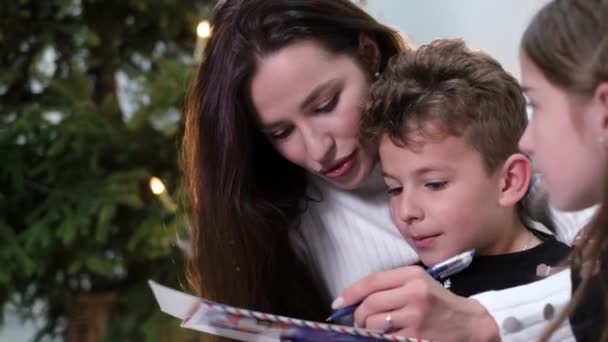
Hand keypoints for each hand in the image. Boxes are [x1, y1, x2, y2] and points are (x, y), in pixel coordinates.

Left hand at [336, 266, 499, 341]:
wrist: (470, 323)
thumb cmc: (439, 302)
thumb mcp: (418, 283)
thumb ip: (389, 286)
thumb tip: (353, 298)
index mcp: (412, 276)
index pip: (371, 282)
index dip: (350, 293)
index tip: (339, 302)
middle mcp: (413, 294)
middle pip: (369, 305)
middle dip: (358, 315)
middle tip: (359, 320)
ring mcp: (415, 317)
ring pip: (374, 324)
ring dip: (368, 329)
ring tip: (375, 329)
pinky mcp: (416, 336)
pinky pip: (386, 338)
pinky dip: (381, 338)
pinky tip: (387, 335)